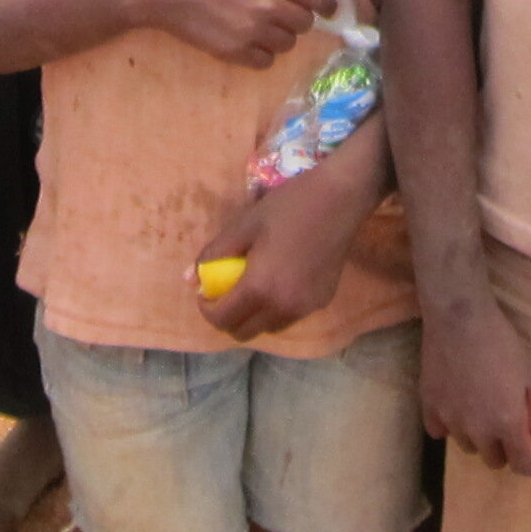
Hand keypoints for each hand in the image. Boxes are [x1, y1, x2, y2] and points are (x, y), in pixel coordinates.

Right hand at [124, 0, 327, 66]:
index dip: (326, 5)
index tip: (326, 9)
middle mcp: (267, 4)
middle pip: (305, 23)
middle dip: (297, 18)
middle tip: (281, 12)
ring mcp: (251, 31)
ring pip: (287, 44)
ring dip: (279, 36)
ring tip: (260, 25)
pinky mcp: (234, 52)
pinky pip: (265, 61)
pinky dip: (261, 53)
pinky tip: (248, 40)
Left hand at [195, 167, 367, 338]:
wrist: (340, 199)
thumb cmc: (289, 206)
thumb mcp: (244, 225)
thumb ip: (214, 254)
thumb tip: (189, 277)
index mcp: (260, 288)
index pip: (222, 319)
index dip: (207, 308)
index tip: (205, 291)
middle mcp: (283, 307)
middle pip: (243, 332)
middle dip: (227, 317)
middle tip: (224, 293)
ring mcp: (306, 308)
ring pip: (267, 327)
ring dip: (252, 316)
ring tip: (252, 286)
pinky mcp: (322, 302)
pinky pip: (290, 316)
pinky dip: (276, 308)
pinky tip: (279, 280)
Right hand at [422, 300, 530, 474]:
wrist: (460, 317)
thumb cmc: (501, 342)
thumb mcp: (529, 372)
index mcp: (507, 423)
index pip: (522, 465)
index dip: (530, 466)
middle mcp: (478, 430)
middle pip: (493, 460)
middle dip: (503, 450)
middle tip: (506, 429)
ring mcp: (450, 420)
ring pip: (467, 446)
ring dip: (477, 437)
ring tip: (480, 412)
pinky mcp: (429, 407)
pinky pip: (440, 432)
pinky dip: (449, 426)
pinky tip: (455, 408)